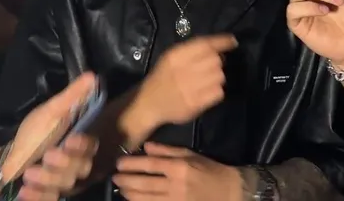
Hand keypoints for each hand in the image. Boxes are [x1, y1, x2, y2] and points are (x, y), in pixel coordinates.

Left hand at [3, 72, 100, 198]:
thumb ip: (72, 97)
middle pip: (80, 168)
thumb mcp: (50, 112)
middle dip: (64, 163)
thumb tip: (92, 75)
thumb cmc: (32, 134)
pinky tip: (26, 191)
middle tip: (48, 155)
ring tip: (29, 173)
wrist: (10, 159)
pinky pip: (49, 199)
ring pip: (64, 185)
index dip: (83, 145)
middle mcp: (75, 165)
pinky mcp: (48, 195)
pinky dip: (38, 196)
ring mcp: (62, 182)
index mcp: (78, 144)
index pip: (90, 146)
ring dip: (48, 179)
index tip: (71, 139)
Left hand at [113, 142, 241, 199]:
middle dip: (126, 181)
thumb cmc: (209, 170)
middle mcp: (175, 185)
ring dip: (130, 195)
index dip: (132, 164)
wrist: (229, 192)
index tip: (119, 164)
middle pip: (144, 184)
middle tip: (114, 178)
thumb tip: (146, 147)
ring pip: (146, 199)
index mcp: (179, 167)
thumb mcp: (190, 155)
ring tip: (121, 190)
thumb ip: (167, 150)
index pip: (150, 165)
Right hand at [134, 34, 237, 129]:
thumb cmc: (162, 77)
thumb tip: (218, 47)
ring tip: (207, 80)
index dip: (222, 42)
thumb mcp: (170, 58)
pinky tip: (207, 91)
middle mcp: (183, 70)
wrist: (149, 103)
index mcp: (176, 56)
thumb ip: (191, 50)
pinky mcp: (195, 104)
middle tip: (210, 67)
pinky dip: (216, 91)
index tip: (233, 42)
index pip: (205, 44)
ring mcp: (189, 88)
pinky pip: (218, 93)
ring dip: (217, 77)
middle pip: (215, 60)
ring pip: (219, 76)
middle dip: (217, 63)